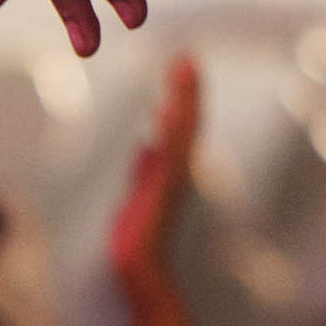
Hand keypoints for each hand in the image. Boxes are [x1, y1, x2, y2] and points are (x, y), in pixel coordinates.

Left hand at [111, 54, 201, 291]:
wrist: (138, 268)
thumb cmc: (137, 238)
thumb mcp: (137, 195)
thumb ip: (143, 171)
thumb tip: (145, 146)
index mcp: (171, 168)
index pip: (183, 124)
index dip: (185, 94)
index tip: (183, 63)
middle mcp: (178, 170)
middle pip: (188, 122)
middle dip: (188, 90)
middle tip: (186, 56)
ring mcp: (173, 181)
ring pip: (183, 134)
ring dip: (184, 102)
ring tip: (184, 72)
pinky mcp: (163, 193)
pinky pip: (171, 156)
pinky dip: (174, 134)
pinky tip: (169, 113)